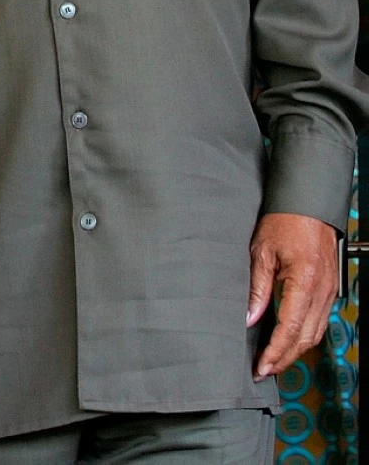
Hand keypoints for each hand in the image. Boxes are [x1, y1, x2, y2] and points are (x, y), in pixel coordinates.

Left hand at [247, 212, 338, 379]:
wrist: (307, 206)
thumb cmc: (282, 223)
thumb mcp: (261, 251)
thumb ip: (257, 288)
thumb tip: (249, 318)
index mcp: (305, 282)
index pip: (290, 328)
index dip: (276, 351)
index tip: (262, 366)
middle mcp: (322, 292)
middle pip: (306, 337)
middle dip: (285, 358)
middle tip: (263, 371)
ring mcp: (329, 292)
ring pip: (315, 333)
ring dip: (295, 350)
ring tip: (273, 361)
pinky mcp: (329, 290)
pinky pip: (319, 321)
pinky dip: (304, 336)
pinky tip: (288, 341)